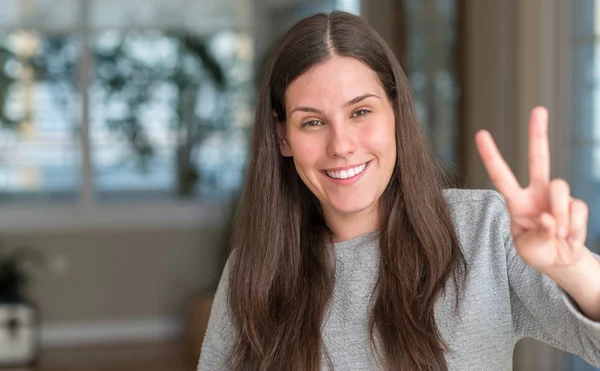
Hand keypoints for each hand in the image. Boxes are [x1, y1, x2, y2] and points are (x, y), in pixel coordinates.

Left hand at [475, 106, 589, 272]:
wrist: (561, 262)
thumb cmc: (538, 251)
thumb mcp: (528, 247)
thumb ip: (538, 233)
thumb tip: (552, 219)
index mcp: (516, 200)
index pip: (501, 174)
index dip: (491, 155)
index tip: (480, 133)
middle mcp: (536, 192)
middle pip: (539, 158)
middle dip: (538, 133)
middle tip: (538, 109)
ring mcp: (557, 196)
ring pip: (561, 188)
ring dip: (561, 214)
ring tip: (558, 235)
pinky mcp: (576, 204)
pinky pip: (577, 209)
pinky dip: (573, 228)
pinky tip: (568, 238)